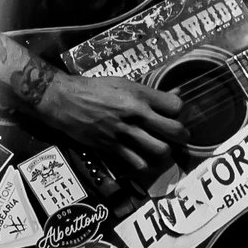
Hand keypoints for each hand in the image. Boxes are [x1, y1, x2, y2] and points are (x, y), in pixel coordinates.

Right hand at [35, 73, 190, 175]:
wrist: (66, 100)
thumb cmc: (95, 88)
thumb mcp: (123, 83)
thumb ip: (148, 93)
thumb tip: (174, 94)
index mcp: (140, 95)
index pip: (176, 105)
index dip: (179, 111)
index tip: (173, 114)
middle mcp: (136, 114)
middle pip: (175, 131)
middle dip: (181, 136)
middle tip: (178, 137)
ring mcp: (125, 132)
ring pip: (160, 151)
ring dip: (164, 152)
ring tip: (161, 149)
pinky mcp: (113, 148)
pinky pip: (138, 163)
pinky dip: (144, 164)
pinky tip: (142, 159)